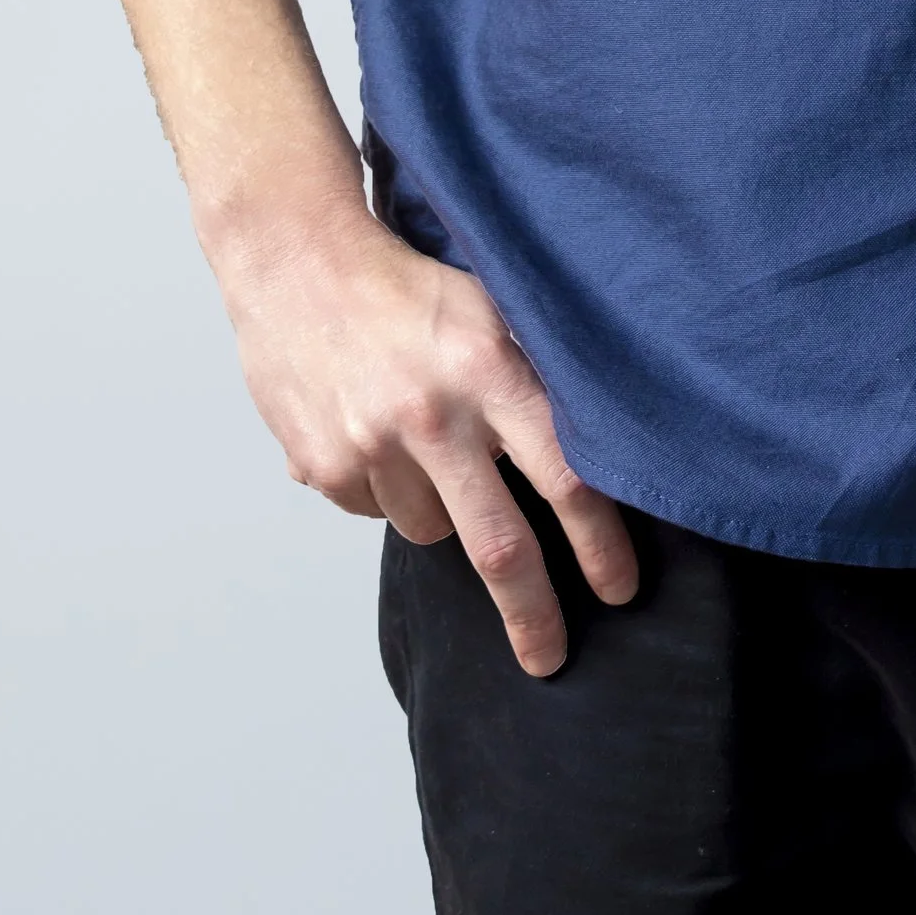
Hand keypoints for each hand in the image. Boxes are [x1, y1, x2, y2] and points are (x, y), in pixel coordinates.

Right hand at [215, 202, 639, 672]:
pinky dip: (389, 492)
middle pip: (501, 545)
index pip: (567, 476)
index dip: (601, 544)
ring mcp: (373, 447)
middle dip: (534, 612)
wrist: (296, 259)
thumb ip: (535, 374)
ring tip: (429, 444)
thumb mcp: (491, 305)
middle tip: (551, 655)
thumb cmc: (407, 281)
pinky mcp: (325, 468)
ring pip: (434, 529)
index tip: (619, 588)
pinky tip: (378, 433)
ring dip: (446, 511)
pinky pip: (377, 513)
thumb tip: (596, 450)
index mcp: (489, 367)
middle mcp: (435, 415)